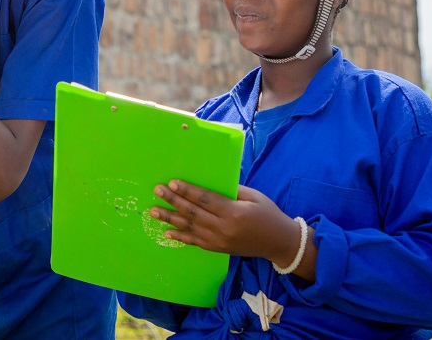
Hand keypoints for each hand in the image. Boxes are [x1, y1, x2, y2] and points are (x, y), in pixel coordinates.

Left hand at [151, 181, 302, 264]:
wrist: (278, 242)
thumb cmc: (268, 214)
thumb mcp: (254, 196)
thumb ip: (232, 190)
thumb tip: (210, 183)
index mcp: (234, 212)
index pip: (205, 199)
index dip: (187, 191)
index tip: (172, 182)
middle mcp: (223, 228)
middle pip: (193, 213)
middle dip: (173, 201)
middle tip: (157, 190)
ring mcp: (219, 241)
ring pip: (190, 228)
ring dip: (170, 218)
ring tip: (153, 211)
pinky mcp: (218, 249)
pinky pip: (195, 242)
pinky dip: (180, 236)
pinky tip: (166, 231)